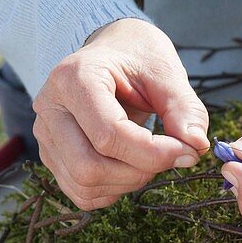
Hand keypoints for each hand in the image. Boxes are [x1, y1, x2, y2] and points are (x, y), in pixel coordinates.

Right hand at [32, 18, 209, 209]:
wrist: (113, 50)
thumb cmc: (138, 57)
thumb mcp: (166, 72)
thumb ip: (184, 109)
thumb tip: (195, 146)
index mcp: (74, 78)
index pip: (108, 134)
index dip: (153, 153)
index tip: (187, 152)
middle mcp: (50, 107)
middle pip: (88, 167)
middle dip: (139, 172)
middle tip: (170, 156)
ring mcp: (46, 133)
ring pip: (83, 185)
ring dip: (128, 183)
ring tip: (151, 157)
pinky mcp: (51, 154)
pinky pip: (80, 192)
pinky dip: (113, 189)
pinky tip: (131, 165)